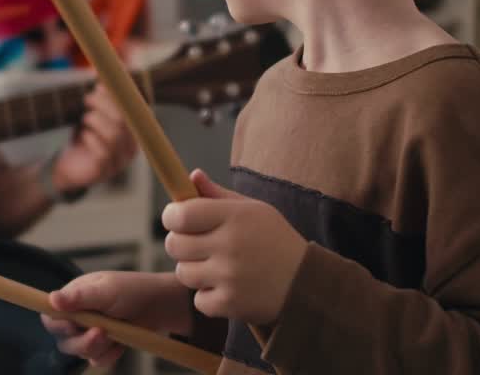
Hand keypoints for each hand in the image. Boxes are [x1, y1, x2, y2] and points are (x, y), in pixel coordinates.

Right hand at [42, 271, 190, 367]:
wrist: (161, 306)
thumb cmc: (133, 291)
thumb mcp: (106, 291)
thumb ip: (79, 297)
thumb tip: (51, 299)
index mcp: (74, 297)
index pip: (50, 316)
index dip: (57, 325)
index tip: (74, 326)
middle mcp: (78, 316)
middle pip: (63, 340)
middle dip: (83, 341)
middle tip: (102, 332)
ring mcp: (90, 332)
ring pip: (80, 352)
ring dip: (98, 347)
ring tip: (116, 334)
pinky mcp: (103, 346)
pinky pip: (97, 360)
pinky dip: (110, 354)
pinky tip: (122, 342)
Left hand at [53, 84, 136, 191]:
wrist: (68, 167)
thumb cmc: (85, 137)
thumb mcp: (94, 115)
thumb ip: (102, 97)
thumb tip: (101, 72)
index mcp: (133, 133)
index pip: (135, 111)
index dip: (120, 95)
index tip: (102, 84)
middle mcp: (130, 148)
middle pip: (123, 120)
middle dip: (105, 104)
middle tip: (88, 97)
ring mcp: (118, 162)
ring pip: (113, 135)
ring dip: (96, 120)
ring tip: (85, 117)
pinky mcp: (103, 171)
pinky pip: (102, 152)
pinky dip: (91, 138)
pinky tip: (84, 134)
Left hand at [162, 170, 303, 324]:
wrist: (307, 283)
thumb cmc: (274, 240)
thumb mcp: (253, 210)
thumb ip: (218, 195)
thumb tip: (192, 175)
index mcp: (235, 216)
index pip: (180, 215)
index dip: (172, 217)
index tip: (177, 219)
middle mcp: (231, 245)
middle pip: (174, 245)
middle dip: (180, 244)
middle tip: (197, 245)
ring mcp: (230, 276)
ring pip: (183, 273)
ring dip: (194, 271)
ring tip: (217, 267)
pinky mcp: (231, 304)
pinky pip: (198, 300)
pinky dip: (208, 297)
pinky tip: (228, 287)